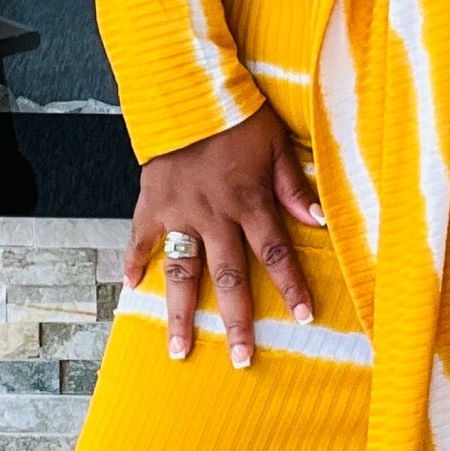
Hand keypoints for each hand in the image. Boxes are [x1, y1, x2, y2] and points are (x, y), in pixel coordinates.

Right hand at [123, 106, 326, 368]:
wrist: (187, 91)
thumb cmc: (238, 117)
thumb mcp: (276, 144)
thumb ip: (293, 186)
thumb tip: (317, 221)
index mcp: (250, 201)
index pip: (276, 253)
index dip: (292, 287)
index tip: (304, 318)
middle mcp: (215, 214)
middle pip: (231, 276)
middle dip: (238, 321)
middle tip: (241, 359)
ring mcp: (180, 212)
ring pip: (184, 271)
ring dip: (182, 313)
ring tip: (181, 349)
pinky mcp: (151, 203)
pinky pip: (141, 238)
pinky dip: (135, 262)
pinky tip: (132, 288)